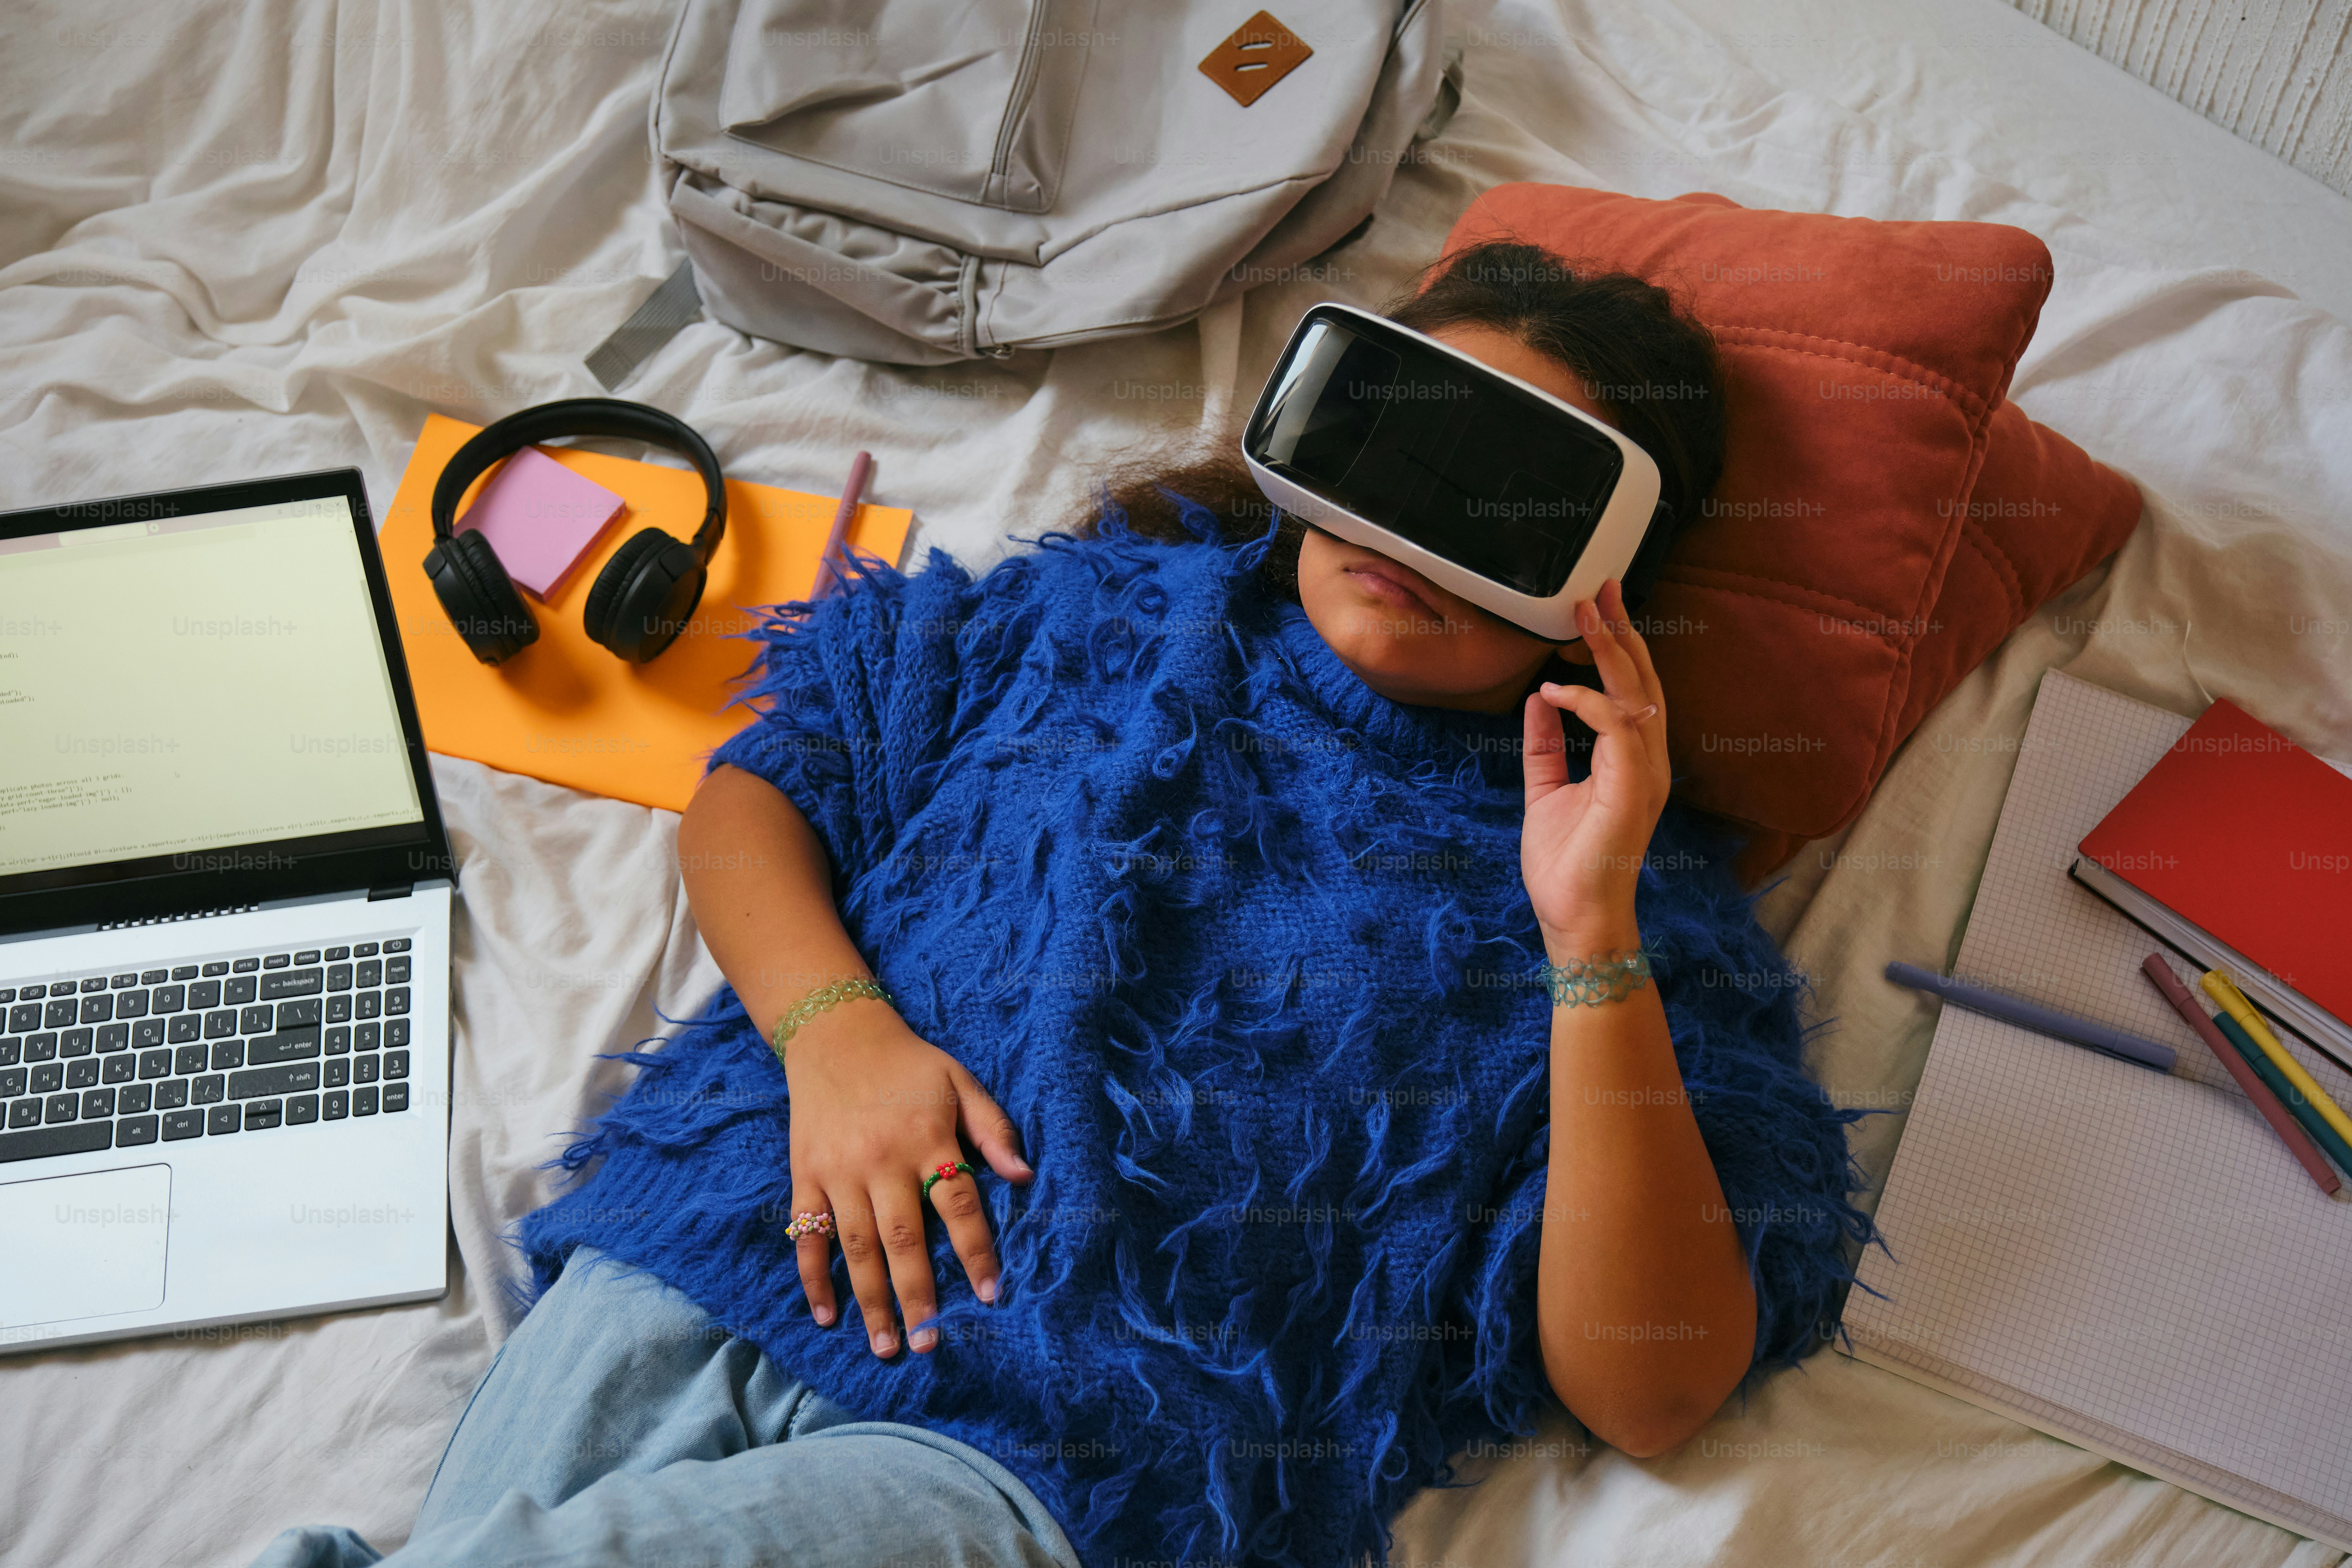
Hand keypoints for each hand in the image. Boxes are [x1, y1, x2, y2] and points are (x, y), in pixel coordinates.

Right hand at [782, 999, 1032, 1356]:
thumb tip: (1025, 1176)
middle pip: (902, 1239)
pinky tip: (826, 1315)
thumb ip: (994, 1128)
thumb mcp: (960, 1081)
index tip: (992, 1295)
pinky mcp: (805, 1175)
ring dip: (870, 1300)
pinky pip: (807, 1234)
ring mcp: (838, 1171)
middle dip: (917, 1296)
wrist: (836, 1035)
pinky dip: (812, 1277)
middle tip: (930, 1344)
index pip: (958, 1205)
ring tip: (886, 1346)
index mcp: (926, 1138)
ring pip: (855, 1247)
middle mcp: (881, 1160)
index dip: (976, 1252)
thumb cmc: (909, 1065)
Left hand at [1520, 578, 1670, 951]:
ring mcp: (1645, 774)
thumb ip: (1545, 744)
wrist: (1575, 918)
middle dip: (1622, 630)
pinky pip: (1618, 728)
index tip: (1595, 608)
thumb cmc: (1565, 864)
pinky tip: (1557, 689)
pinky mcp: (1633, 788)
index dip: (1616, 646)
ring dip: (1611, 650)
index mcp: (1631, 760)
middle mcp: (1647, 761)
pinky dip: (1588, 702)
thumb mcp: (1545, 789)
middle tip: (1601, 587)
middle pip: (1642, 681)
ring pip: (1636, 694)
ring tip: (1587, 612)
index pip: (1630, 689)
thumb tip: (1539, 698)